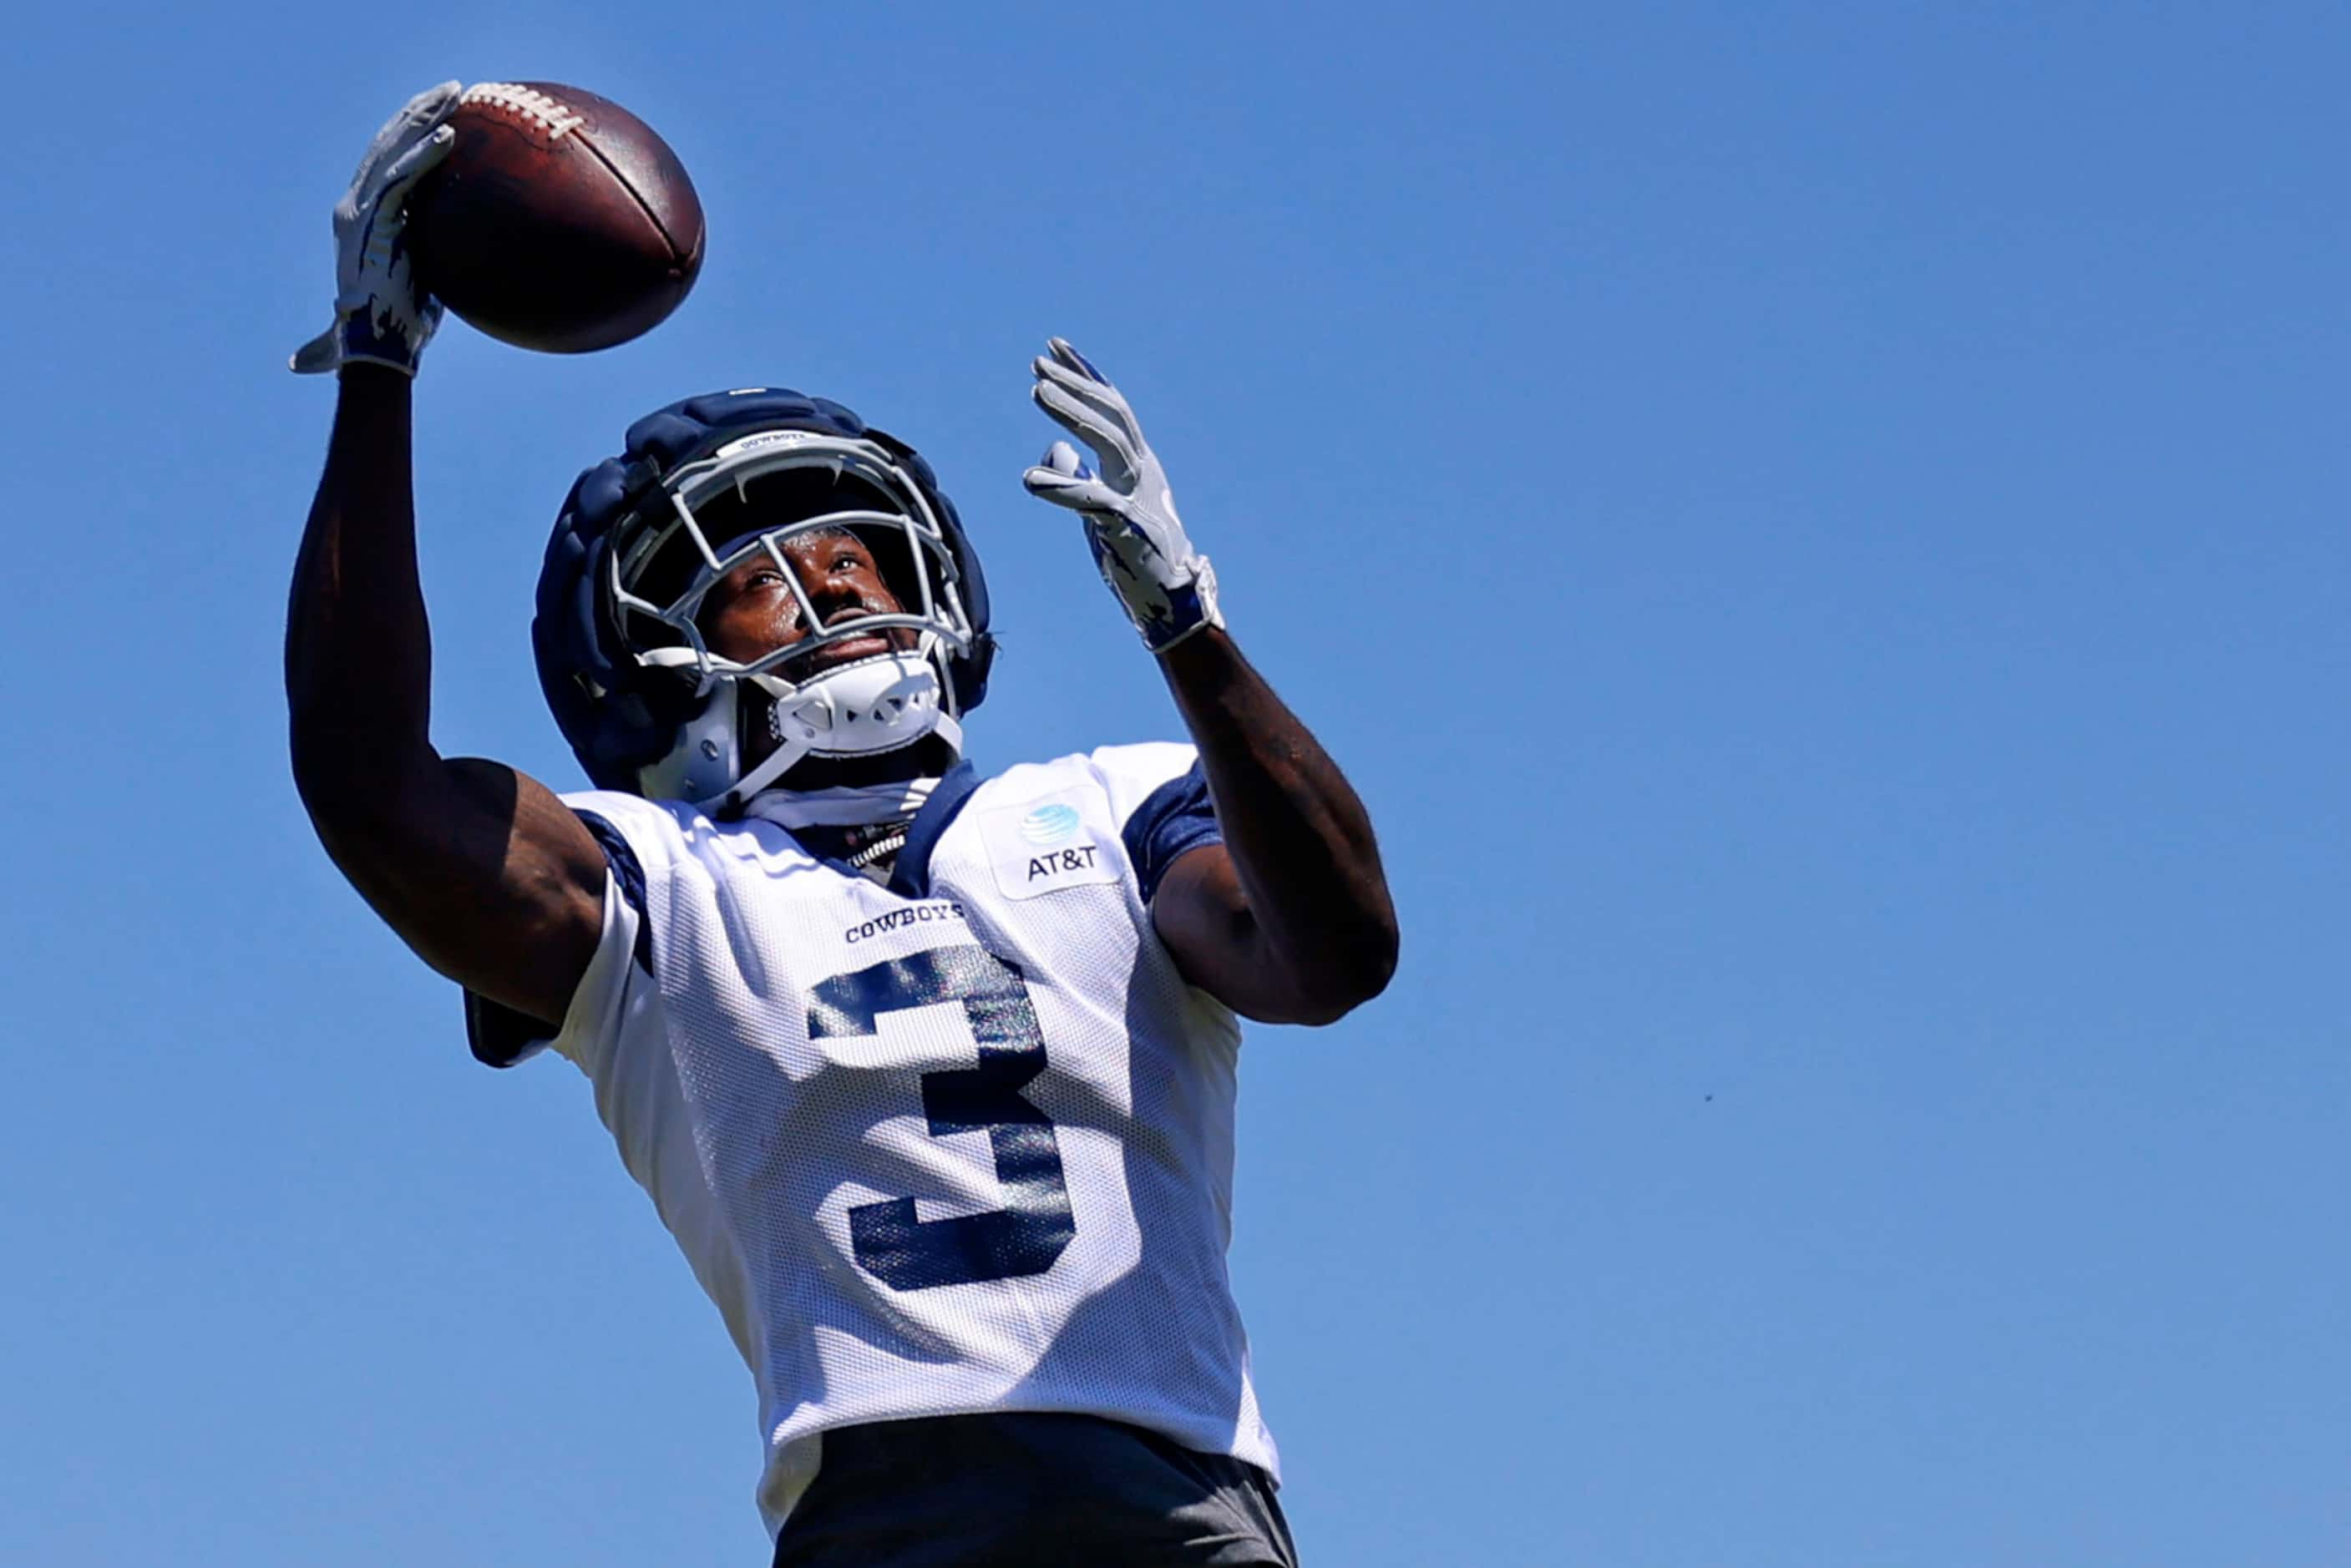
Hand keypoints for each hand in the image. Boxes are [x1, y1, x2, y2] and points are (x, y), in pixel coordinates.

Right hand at [289, 83, 461, 376]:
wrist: (377, 349)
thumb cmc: (399, 325)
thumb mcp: (420, 279)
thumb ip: (425, 257)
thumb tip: (442, 262)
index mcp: (362, 215)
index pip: (386, 159)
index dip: (411, 130)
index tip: (442, 110)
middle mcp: (354, 206)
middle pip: (388, 143)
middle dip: (420, 111)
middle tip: (454, 89)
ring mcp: (359, 212)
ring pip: (393, 152)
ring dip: (425, 120)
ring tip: (456, 96)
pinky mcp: (371, 224)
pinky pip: (400, 182)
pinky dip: (423, 158)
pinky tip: (448, 137)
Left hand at [1022, 338, 1223, 651]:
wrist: (1174, 603)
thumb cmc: (1138, 555)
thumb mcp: (1102, 509)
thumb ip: (1080, 477)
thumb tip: (1054, 451)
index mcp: (1140, 465)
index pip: (1113, 408)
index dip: (1085, 376)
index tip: (1055, 347)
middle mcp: (1144, 473)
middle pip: (1113, 414)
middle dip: (1076, 384)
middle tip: (1038, 362)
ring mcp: (1139, 498)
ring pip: (1110, 441)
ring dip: (1073, 412)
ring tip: (1037, 390)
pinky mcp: (1129, 529)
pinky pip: (1094, 502)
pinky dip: (1063, 488)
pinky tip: (1031, 478)